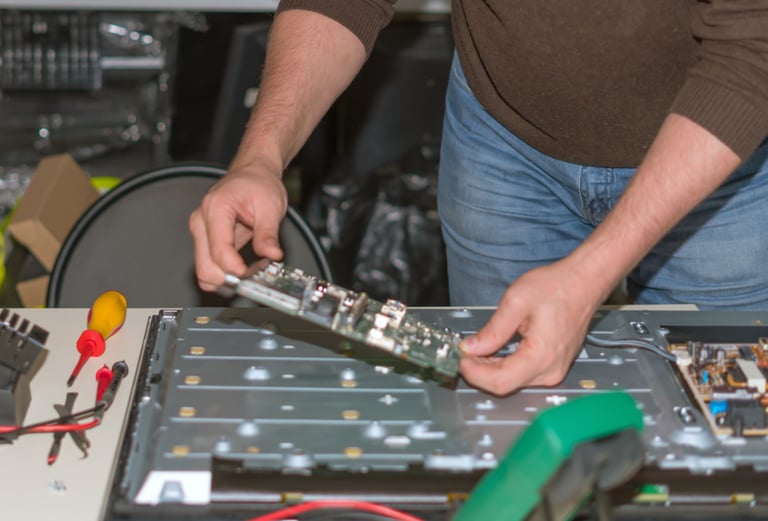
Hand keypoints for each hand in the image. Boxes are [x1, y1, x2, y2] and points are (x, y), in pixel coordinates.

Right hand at [189, 160, 287, 291]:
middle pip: (205, 267)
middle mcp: (201, 221)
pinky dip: (227, 273)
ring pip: (205, 271)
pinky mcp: (205, 240)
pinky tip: (245, 266)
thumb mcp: (271, 206)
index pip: (219, 251)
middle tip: (255, 276)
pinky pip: (211, 266)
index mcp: (216, 208)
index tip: (253, 275)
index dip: (236, 269)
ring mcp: (201, 232)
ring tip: (252, 270)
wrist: (253, 173)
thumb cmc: (259, 183)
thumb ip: (268, 233)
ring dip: (228, 279)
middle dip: (230, 278)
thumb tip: (272, 255)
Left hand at [458, 259, 605, 394]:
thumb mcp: (516, 302)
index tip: (460, 358)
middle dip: (479, 371)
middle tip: (464, 351)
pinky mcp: (553, 365)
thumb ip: (492, 330)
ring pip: (513, 381)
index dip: (475, 373)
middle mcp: (551, 370)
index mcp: (542, 356)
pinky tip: (493, 351)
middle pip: (505, 384)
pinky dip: (504, 365)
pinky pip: (523, 374)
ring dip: (490, 369)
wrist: (584, 281)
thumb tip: (471, 348)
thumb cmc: (558, 286)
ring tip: (476, 349)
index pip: (500, 381)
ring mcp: (554, 370)